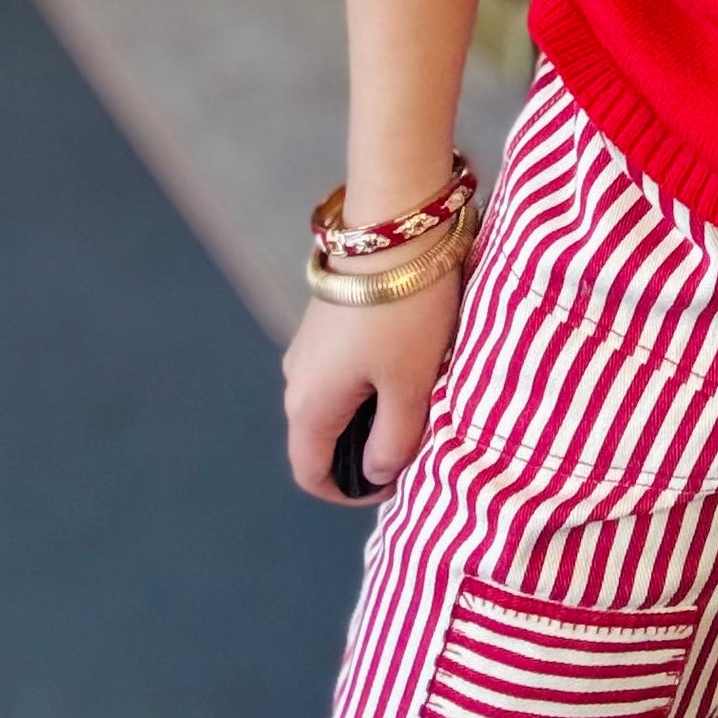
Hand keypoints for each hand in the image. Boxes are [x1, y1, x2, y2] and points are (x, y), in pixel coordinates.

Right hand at [283, 250, 465, 505]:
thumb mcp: (410, 384)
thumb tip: (376, 474)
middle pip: (325, 436)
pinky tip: (411, 359)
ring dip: (374, 409)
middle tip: (418, 439)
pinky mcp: (326, 315)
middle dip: (367, 449)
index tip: (396, 483)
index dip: (351, 493)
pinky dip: (371, 377)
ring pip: (337, 398)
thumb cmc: (404, 312)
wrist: (394, 223)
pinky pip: (343, 366)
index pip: (312, 474)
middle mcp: (295, 378)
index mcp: (308, 406)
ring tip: (422, 397)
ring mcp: (307, 343)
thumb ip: (394, 441)